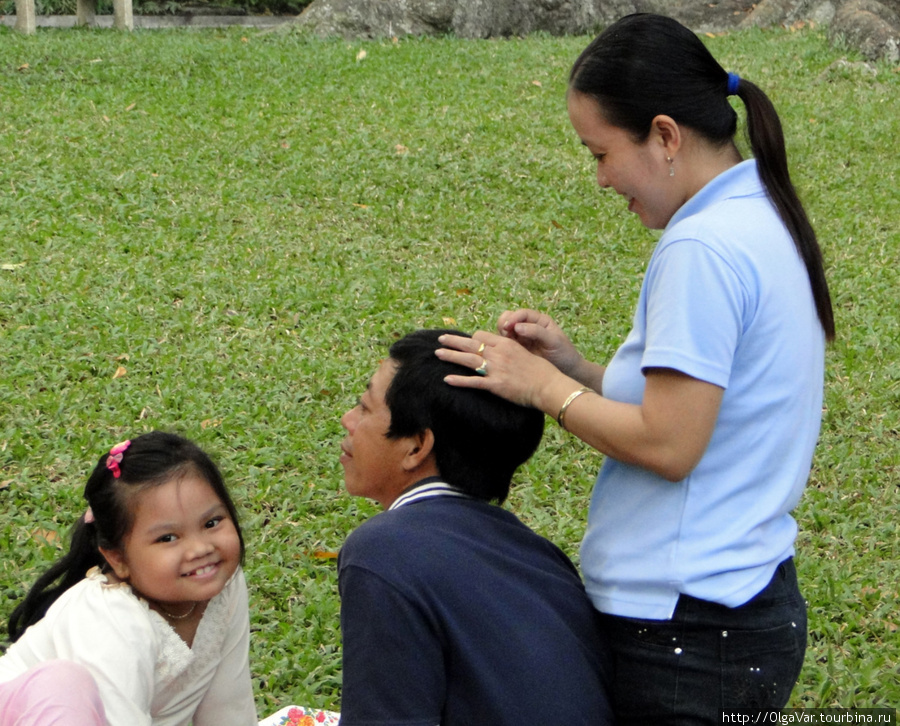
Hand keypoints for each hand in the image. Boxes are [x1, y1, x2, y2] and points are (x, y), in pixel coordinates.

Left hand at [435, 331, 561, 409]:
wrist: (548, 385)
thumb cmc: (541, 372)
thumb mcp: (526, 354)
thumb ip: (512, 351)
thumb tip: (504, 352)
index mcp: (506, 344)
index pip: (482, 336)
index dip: (471, 339)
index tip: (464, 341)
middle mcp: (498, 354)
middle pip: (471, 344)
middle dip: (453, 341)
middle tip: (441, 339)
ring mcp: (496, 369)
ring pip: (468, 359)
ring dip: (451, 356)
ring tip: (438, 353)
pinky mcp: (495, 384)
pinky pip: (473, 382)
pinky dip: (459, 380)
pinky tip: (447, 379)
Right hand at [496, 309, 582, 377]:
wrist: (567, 371)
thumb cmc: (564, 354)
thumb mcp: (554, 341)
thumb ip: (537, 332)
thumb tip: (517, 327)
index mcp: (539, 321)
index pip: (522, 314)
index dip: (514, 317)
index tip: (508, 326)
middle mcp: (528, 327)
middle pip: (510, 318)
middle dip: (505, 324)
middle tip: (505, 334)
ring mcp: (521, 338)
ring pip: (505, 330)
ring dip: (501, 334)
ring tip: (504, 343)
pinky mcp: (517, 349)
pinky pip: (505, 344)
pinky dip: (501, 345)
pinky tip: (503, 351)